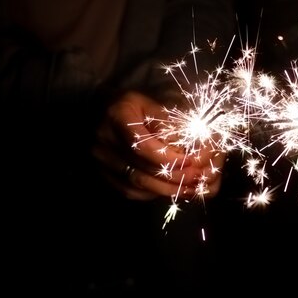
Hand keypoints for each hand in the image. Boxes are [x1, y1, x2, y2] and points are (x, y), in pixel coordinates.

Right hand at [92, 90, 224, 200]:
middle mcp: (104, 140)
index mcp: (117, 116)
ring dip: (166, 189)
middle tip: (196, 179)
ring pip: (136, 184)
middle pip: (141, 169)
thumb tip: (191, 142)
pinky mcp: (103, 173)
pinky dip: (151, 193)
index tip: (191, 162)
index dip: (168, 158)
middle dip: (173, 177)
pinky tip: (170, 190)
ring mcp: (100, 159)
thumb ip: (167, 122)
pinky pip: (129, 190)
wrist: (100, 110)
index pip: (143, 146)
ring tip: (189, 189)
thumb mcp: (150, 104)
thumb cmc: (133, 106)